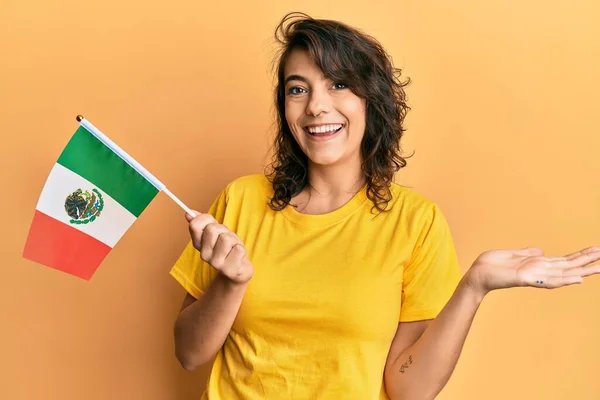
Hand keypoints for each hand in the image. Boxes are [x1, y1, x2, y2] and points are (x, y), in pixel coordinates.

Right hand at [185, 210, 253, 284]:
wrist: (238, 270)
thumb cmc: (227, 248)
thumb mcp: (216, 233)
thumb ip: (203, 223)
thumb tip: (189, 212)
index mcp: (198, 244)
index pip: (194, 225)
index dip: (206, 219)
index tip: (213, 222)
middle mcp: (204, 255)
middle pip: (212, 229)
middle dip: (223, 229)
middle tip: (226, 238)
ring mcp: (216, 264)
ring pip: (226, 238)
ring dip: (234, 240)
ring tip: (233, 247)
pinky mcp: (229, 269)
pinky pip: (238, 249)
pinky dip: (241, 249)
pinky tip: (238, 256)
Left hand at [465, 246, 599, 296]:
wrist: (477, 275)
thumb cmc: (492, 266)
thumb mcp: (512, 254)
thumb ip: (528, 253)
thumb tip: (542, 251)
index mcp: (537, 264)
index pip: (564, 260)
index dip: (580, 256)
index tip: (597, 250)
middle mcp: (539, 271)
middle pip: (569, 265)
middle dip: (588, 261)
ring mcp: (534, 275)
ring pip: (563, 273)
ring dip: (582, 270)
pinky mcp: (524, 278)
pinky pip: (547, 279)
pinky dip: (563, 279)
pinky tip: (577, 279)